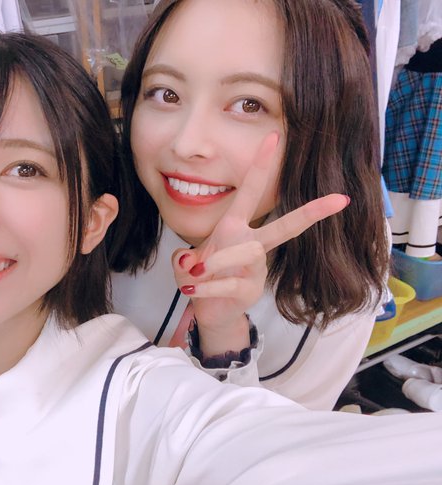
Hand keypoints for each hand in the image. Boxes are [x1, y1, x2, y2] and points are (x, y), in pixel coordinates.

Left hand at [172, 133, 348, 354]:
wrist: (208, 310)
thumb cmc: (202, 276)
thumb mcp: (186, 263)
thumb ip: (183, 260)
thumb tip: (189, 260)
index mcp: (235, 226)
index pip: (250, 192)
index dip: (260, 165)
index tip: (272, 136)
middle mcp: (250, 243)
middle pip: (284, 227)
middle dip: (310, 213)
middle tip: (339, 199)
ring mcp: (255, 268)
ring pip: (246, 253)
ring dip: (217, 261)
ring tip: (195, 272)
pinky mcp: (250, 290)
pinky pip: (229, 283)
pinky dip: (206, 286)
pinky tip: (191, 288)